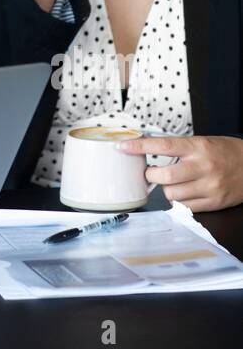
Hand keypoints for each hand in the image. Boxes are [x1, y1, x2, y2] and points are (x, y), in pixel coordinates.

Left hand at [117, 134, 242, 211]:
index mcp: (198, 147)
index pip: (163, 145)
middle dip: (151, 175)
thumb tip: (146, 149)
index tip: (123, 147)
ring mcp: (209, 186)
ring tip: (173, 182)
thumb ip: (178, 148)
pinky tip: (184, 191)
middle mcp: (203, 166)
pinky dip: (179, 200)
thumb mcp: (202, 142)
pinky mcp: (213, 202)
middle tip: (150, 172)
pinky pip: (185, 206)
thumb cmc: (224, 152)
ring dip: (166, 189)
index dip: (139, 147)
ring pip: (172, 194)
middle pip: (165, 176)